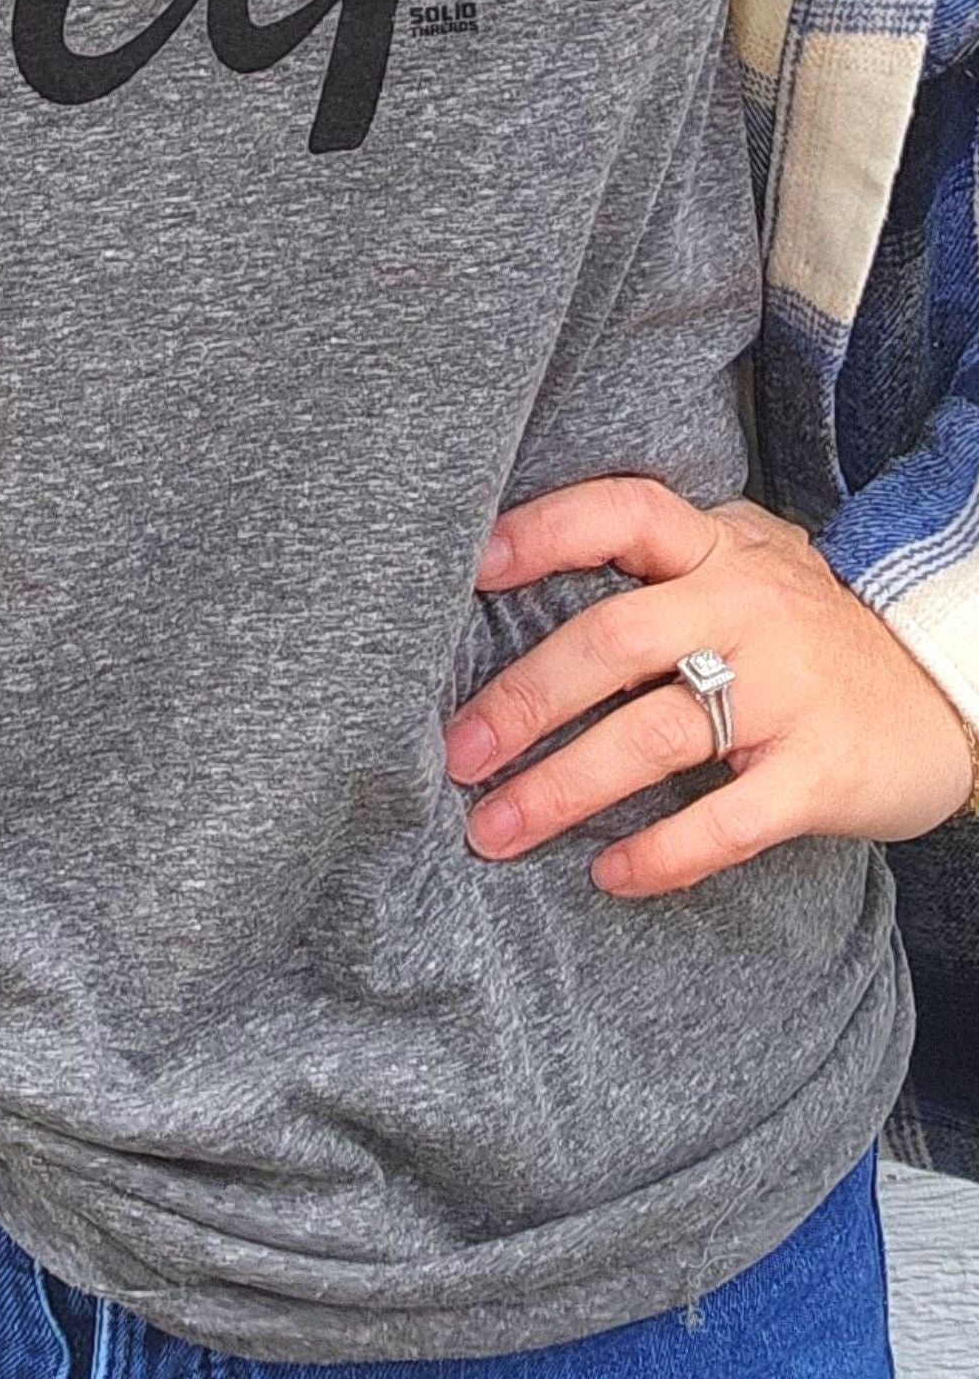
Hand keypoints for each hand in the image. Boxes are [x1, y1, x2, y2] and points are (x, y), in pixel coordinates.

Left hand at [442, 477, 974, 896]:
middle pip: (615, 641)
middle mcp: (748, 609)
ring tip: (492, 829)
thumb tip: (512, 571)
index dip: (546, 531)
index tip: (471, 566)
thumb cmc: (807, 630)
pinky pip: (727, 822)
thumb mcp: (745, 564)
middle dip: (523, 699)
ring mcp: (787, 693)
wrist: (946, 690)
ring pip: (653, 736)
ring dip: (561, 787)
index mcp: (718, 550)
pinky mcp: (820, 775)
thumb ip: (658, 560)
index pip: (625, 512)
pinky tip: (606, 874)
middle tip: (457, 753)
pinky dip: (661, 854)